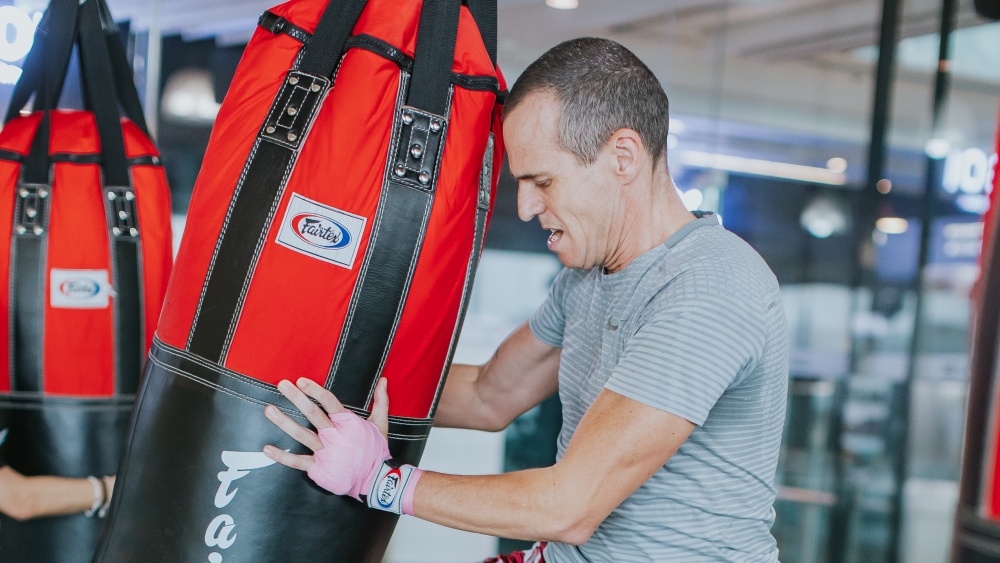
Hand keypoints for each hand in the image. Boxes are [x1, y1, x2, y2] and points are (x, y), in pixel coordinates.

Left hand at [263, 377, 390, 499]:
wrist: (376, 480)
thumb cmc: (376, 450)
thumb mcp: (381, 423)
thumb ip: (380, 401)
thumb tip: (384, 380)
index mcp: (349, 423)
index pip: (330, 402)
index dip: (316, 390)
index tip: (301, 380)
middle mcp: (336, 436)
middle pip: (314, 414)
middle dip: (297, 398)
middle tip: (282, 384)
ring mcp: (326, 452)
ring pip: (302, 435)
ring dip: (284, 422)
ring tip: (268, 410)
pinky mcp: (319, 468)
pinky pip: (298, 461)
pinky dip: (282, 456)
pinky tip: (267, 448)